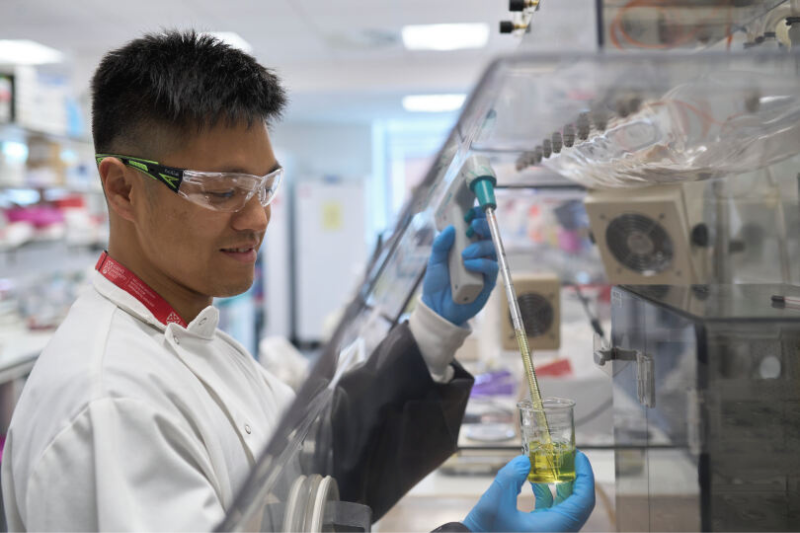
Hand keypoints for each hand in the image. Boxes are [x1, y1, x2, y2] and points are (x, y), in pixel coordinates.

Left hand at [422, 207, 497, 325]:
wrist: (437, 308)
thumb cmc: (437, 284)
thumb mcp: (434, 261)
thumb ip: (440, 245)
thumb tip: (450, 228)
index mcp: (466, 247)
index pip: (476, 228)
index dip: (477, 218)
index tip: (472, 211)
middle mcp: (478, 255)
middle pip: (488, 235)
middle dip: (483, 226)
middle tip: (472, 224)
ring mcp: (484, 268)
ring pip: (492, 250)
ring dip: (480, 247)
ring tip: (465, 253)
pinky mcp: (488, 282)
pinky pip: (491, 268)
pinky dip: (482, 264)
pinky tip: (470, 264)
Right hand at [462, 452, 594, 531]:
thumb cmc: (483, 531)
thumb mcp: (494, 502)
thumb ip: (511, 477)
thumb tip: (526, 460)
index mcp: (553, 529)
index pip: (583, 501)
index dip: (585, 476)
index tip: (579, 456)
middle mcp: (556, 532)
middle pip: (578, 503)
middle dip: (575, 477)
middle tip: (567, 456)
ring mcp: (549, 532)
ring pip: (567, 507)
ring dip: (562, 484)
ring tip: (553, 464)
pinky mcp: (539, 532)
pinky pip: (553, 511)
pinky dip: (549, 494)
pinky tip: (536, 480)